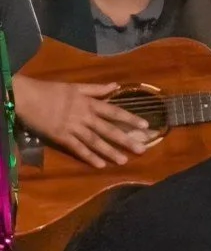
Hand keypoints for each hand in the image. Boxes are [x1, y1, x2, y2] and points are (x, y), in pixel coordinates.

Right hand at [12, 74, 157, 167]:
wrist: (26, 97)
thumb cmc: (50, 90)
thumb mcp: (75, 86)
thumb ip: (96, 88)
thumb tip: (116, 85)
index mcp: (89, 103)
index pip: (114, 111)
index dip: (130, 119)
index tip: (146, 126)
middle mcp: (84, 116)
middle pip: (108, 129)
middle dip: (126, 139)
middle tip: (142, 149)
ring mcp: (72, 128)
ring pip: (95, 141)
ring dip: (110, 151)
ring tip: (124, 160)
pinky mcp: (60, 137)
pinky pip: (77, 149)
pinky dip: (89, 157)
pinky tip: (100, 165)